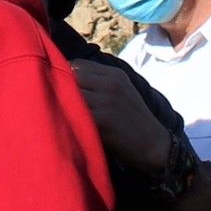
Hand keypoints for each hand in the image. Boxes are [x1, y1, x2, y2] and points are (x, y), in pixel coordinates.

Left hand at [68, 61, 179, 176]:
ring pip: (71, 94)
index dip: (64, 75)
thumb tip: (65, 78)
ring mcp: (107, 100)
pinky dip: (69, 117)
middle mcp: (111, 83)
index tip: (60, 88)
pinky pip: (76, 112)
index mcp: (115, 75)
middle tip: (56, 102)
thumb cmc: (133, 121)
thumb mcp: (121, 92)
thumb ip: (99, 83)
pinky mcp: (103, 119)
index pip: (77, 64)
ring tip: (62, 114)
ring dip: (62, 103)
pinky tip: (70, 125)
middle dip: (60, 88)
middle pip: (71, 76)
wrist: (154, 146)